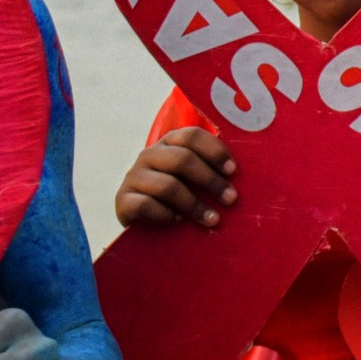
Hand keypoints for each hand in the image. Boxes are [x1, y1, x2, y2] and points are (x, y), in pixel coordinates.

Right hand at [114, 127, 234, 228]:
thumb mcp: (192, 180)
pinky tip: (178, 221)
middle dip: (210, 180)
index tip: (232, 171)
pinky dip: (166, 215)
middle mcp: (149, 155)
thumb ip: (208, 171)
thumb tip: (237, 176)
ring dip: (194, 205)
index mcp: (168, 144)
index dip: (214, 151)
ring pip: (167, 186)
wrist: (142, 223)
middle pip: (182, 159)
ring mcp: (133, 177)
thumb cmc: (177, 198)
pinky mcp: (123, 200)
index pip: (191, 136)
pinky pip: (146, 205)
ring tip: (213, 219)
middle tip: (230, 199)